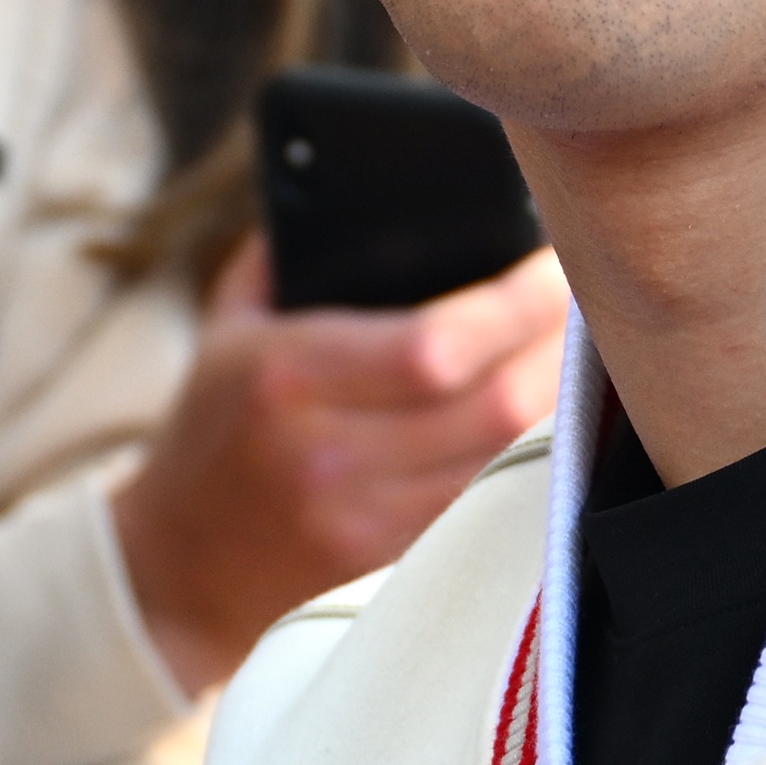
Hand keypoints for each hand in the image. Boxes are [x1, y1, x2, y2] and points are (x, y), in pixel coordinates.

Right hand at [108, 238, 572, 697]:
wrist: (170, 571)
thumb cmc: (210, 433)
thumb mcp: (228, 333)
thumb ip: (287, 259)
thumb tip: (362, 192)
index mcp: (285, 377)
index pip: (435, 343)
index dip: (514, 307)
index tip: (554, 267)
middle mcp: (324, 455)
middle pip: (489, 405)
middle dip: (557, 350)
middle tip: (595, 308)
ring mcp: (359, 523)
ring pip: (503, 464)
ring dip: (562, 413)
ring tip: (591, 364)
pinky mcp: (385, 572)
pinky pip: (488, 513)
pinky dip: (533, 470)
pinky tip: (559, 434)